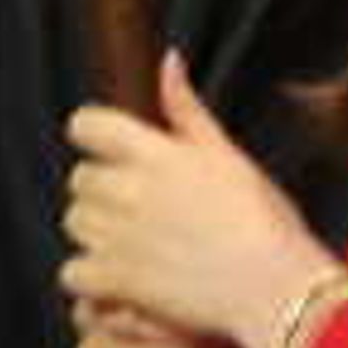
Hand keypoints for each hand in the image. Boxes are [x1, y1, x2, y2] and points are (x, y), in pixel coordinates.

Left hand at [64, 47, 341, 347]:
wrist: (276, 288)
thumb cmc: (264, 221)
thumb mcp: (228, 154)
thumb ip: (187, 110)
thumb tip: (169, 60)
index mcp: (156, 151)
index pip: (86, 125)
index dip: (94, 138)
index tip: (112, 155)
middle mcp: (130, 189)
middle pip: (79, 179)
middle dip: (101, 193)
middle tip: (137, 211)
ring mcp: (119, 236)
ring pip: (74, 224)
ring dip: (95, 234)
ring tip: (133, 248)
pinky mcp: (116, 280)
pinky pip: (72, 273)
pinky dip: (90, 280)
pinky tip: (119, 282)